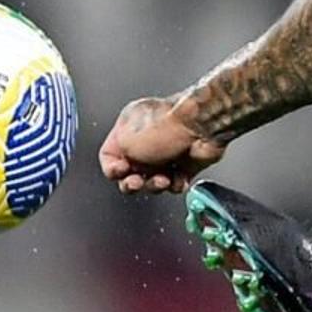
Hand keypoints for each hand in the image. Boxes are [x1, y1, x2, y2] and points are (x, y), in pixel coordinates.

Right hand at [100, 94, 225, 194]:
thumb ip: (114, 158)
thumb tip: (119, 167)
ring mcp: (166, 153)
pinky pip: (173, 184)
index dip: (112, 168)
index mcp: (128, 127)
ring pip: (152, 182)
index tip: (121, 170)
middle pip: (130, 173)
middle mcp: (146, 139)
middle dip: (132, 183)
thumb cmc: (167, 126)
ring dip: (155, 185)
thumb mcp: (125, 141)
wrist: (201, 127)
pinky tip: (178, 177)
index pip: (109, 155)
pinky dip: (175, 184)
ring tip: (163, 179)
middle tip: (137, 182)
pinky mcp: (185, 164)